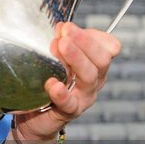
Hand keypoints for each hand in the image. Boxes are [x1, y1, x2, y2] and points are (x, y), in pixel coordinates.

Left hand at [16, 21, 121, 141]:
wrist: (36, 116)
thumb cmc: (49, 81)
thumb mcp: (56, 57)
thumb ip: (60, 42)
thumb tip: (61, 27)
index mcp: (95, 63)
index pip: (108, 47)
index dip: (94, 36)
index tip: (69, 27)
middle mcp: (94, 79)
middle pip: (101, 59)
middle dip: (84, 42)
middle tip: (65, 31)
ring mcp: (84, 96)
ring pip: (89, 77)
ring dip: (75, 59)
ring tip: (59, 46)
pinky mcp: (69, 111)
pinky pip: (70, 103)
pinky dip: (62, 93)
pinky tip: (53, 84)